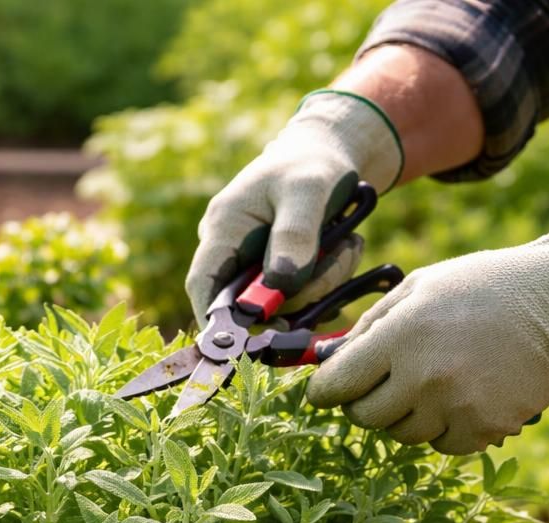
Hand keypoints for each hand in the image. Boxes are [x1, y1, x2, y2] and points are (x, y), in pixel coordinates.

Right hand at [184, 91, 402, 323]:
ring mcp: (257, 267)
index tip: (247, 342)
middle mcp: (233, 253)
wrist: (329, 155)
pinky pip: (302, 300)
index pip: (202, 285)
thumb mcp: (308, 189)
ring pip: (284, 306)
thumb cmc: (311, 164)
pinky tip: (343, 252)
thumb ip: (295, 233)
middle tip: (335, 268)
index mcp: (224, 228)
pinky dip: (329, 285)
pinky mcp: (282, 276)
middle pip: (250, 306)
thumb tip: (283, 284)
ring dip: (322, 288)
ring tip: (346, 246)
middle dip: (297, 299)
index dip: (216, 320)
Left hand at [306, 219, 548, 453]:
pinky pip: (442, 445)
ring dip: (408, 415)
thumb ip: (369, 327)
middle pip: (365, 417)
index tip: (327, 391)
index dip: (324, 392)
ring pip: (403, 434)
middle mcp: (424, 377)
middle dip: (366, 402)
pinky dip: (445, 428)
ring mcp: (456, 407)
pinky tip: (464, 397)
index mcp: (401, 336)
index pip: (336, 385)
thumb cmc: (483, 289)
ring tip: (435, 381)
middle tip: (385, 384)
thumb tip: (326, 363)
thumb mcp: (419, 288)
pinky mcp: (485, 429)